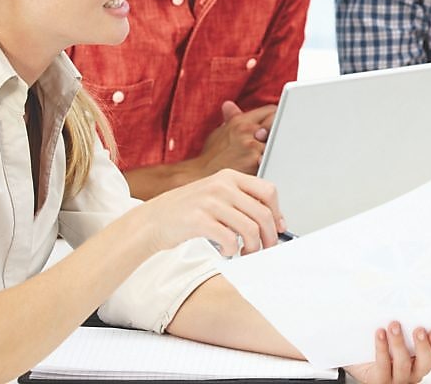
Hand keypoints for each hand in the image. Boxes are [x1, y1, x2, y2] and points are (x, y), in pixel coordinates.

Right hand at [132, 168, 283, 256]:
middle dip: (269, 235)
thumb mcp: (215, 195)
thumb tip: (274, 220)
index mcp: (229, 177)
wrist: (151, 220)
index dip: (277, 212)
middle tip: (265, 247)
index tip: (278, 227)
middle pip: (262, 213)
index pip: (268, 191)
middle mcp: (221, 186)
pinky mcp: (199, 220)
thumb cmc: (185, 210)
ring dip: (253, 247)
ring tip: (245, 252)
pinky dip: (233, 250)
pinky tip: (226, 250)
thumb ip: (241, 201)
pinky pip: (230, 239)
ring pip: (250, 229)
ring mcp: (210, 202)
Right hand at [194, 101, 277, 176]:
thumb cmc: (212, 157)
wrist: (201, 176)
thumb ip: (230, 118)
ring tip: (268, 155)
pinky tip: (267, 165)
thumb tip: (229, 105)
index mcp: (240, 121)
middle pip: (278, 123)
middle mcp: (246, 130)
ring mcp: (251, 145)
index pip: (271, 111)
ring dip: (275, 149)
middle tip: (272, 143)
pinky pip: (273, 158)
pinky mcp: (255, 161)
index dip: (274, 120)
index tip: (273, 129)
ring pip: (278, 141)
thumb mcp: (219, 133)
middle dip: (278, 133)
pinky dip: (273, 161)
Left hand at [344, 322, 430, 382]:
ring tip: (394, 326)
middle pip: (426, 362)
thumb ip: (407, 323)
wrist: (359, 361)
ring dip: (399, 343)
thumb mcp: (398, 333)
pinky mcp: (381, 380)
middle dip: (423, 345)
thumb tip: (411, 302)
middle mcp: (413, 370)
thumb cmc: (381, 347)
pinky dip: (382, 348)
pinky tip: (380, 334)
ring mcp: (398, 377)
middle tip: (418, 329)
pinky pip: (383, 366)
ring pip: (403, 364)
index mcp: (421, 358)